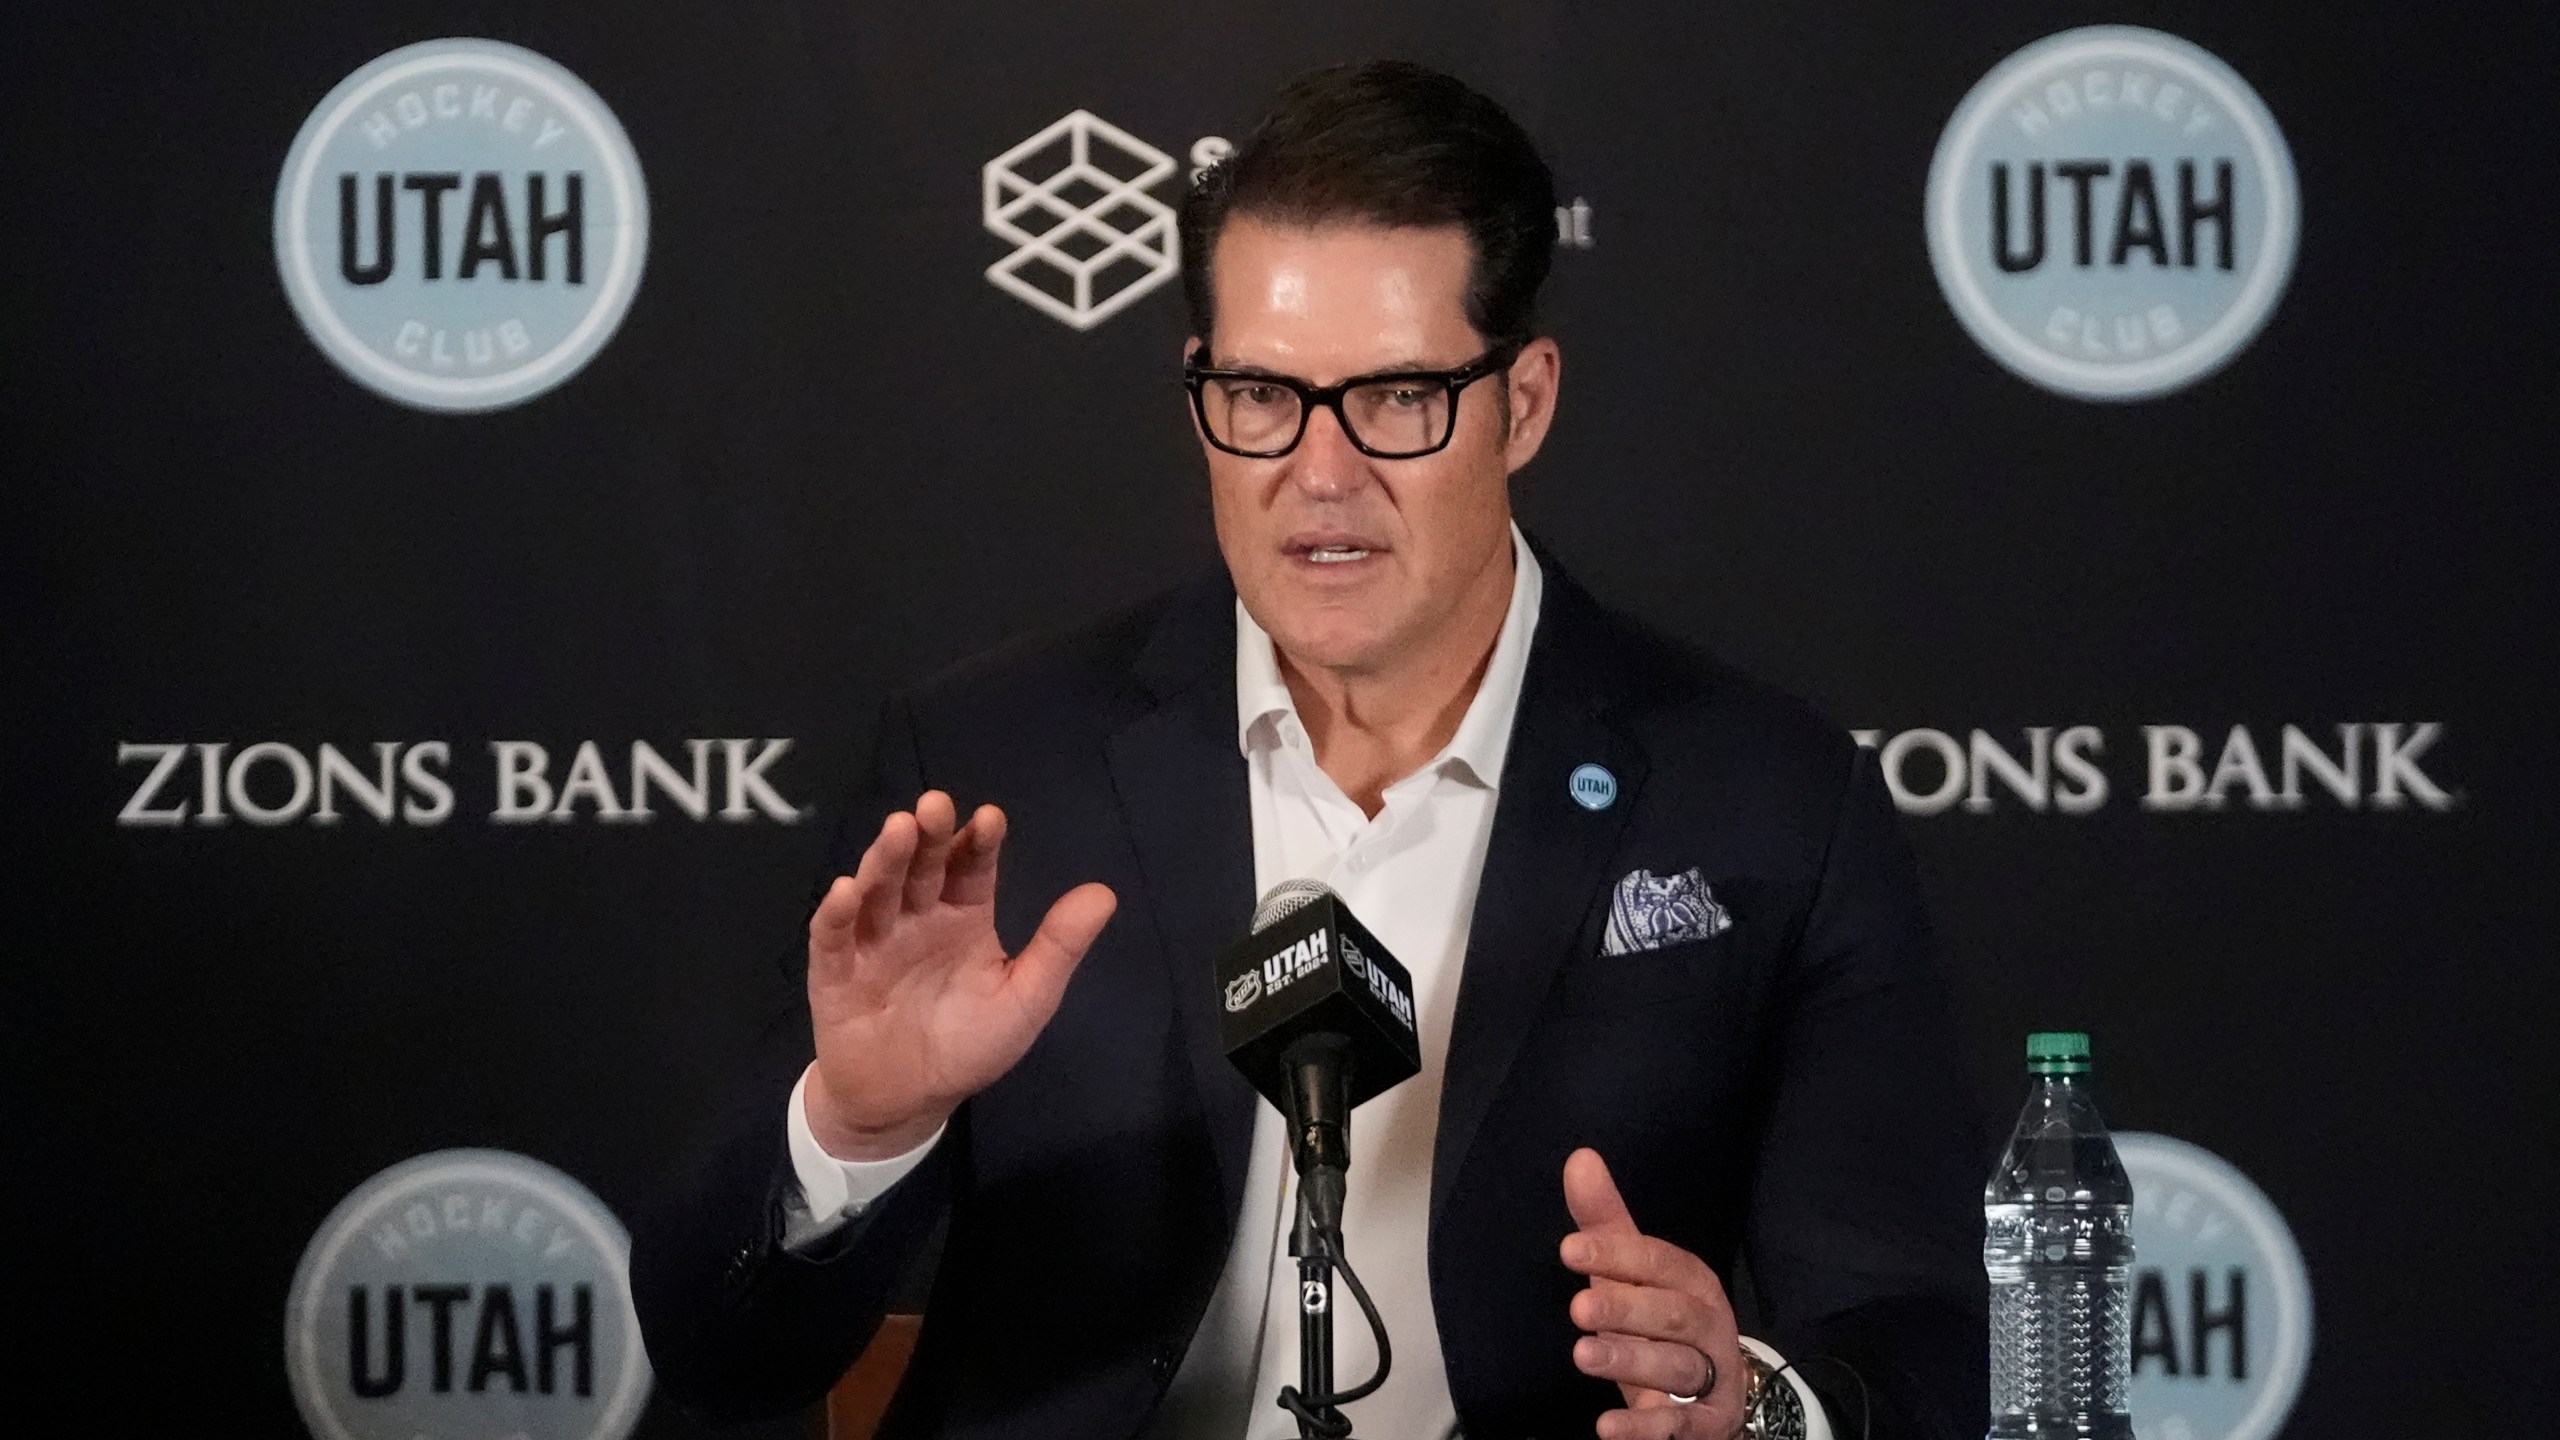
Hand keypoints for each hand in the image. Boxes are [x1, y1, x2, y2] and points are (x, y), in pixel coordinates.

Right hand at [803, 790, 1116, 1158]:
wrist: (908, 1102)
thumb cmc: (969, 1045)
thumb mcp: (1025, 999)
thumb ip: (1058, 948)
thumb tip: (1105, 893)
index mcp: (964, 917)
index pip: (972, 868)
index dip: (979, 842)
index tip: (991, 818)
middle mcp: (917, 918)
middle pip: (922, 867)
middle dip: (929, 836)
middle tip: (935, 804)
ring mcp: (873, 941)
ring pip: (878, 891)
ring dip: (886, 859)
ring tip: (899, 830)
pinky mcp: (834, 973)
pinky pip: (831, 938)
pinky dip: (835, 914)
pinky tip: (846, 891)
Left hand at [1561, 1147, 1746, 1439]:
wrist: (1718, 1393)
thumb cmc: (1661, 1321)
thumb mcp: (1632, 1272)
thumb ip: (1605, 1220)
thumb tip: (1580, 1157)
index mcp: (1691, 1280)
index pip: (1658, 1262)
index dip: (1617, 1255)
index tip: (1569, 1250)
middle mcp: (1709, 1324)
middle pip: (1671, 1314)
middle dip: (1626, 1309)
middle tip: (1578, 1308)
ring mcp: (1713, 1375)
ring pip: (1678, 1366)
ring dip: (1631, 1360)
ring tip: (1583, 1356)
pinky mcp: (1709, 1423)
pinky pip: (1682, 1425)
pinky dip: (1647, 1429)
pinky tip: (1609, 1428)